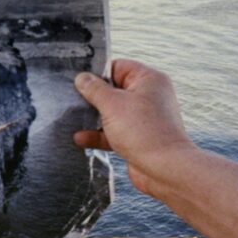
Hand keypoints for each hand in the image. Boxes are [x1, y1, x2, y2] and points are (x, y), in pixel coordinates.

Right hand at [73, 59, 196, 195]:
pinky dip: (98, 134)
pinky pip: (114, 131)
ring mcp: (144, 118)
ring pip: (112, 112)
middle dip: (92, 97)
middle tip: (73, 99)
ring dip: (93, 117)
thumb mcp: (112, 104)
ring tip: (74, 118)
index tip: (79, 80)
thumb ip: (94, 89)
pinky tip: (81, 138)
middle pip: (113, 90)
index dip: (98, 73)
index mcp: (148, 80)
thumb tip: (82, 78)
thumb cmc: (144, 132)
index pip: (118, 67)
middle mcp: (148, 96)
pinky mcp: (138, 137)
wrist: (165, 169)